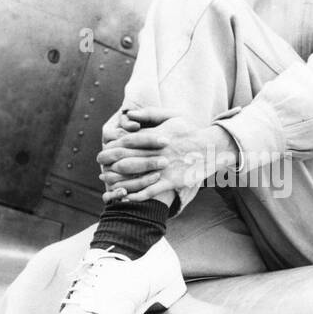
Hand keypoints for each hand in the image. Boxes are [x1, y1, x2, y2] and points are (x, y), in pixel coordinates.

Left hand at [97, 108, 234, 202]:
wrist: (212, 147)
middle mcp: (158, 151)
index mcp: (156, 135)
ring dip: (121, 182)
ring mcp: (165, 167)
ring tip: (108, 186)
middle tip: (100, 170)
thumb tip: (129, 115)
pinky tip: (127, 199)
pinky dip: (138, 196)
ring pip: (137, 176)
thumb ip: (149, 114)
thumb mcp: (172, 116)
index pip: (128, 141)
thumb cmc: (190, 131)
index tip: (104, 151)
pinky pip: (152, 190)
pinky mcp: (173, 181)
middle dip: (111, 164)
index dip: (113, 147)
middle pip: (128, 158)